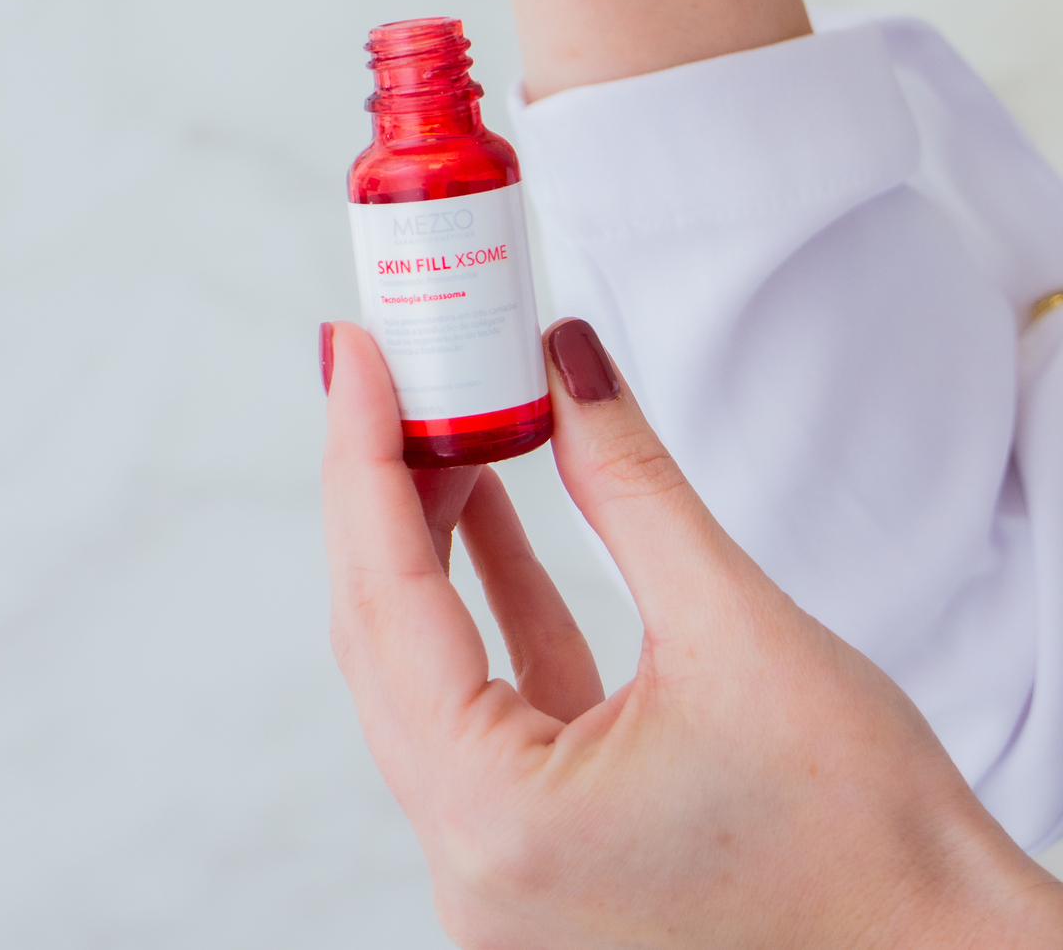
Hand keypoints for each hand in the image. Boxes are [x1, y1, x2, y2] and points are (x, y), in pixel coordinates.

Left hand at [322, 316, 1062, 948]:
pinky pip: (490, 707)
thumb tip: (566, 360)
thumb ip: (629, 482)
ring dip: (434, 542)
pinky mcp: (548, 852)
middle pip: (385, 639)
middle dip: (383, 491)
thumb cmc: (868, 840)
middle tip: (394, 366)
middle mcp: (475, 866)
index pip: (387, 602)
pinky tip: (489, 510)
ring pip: (429, 671)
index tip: (356, 353)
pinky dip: (489, 605)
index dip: (362, 456)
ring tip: (447, 418)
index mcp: (498, 823)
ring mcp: (506, 870)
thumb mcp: (736, 629)